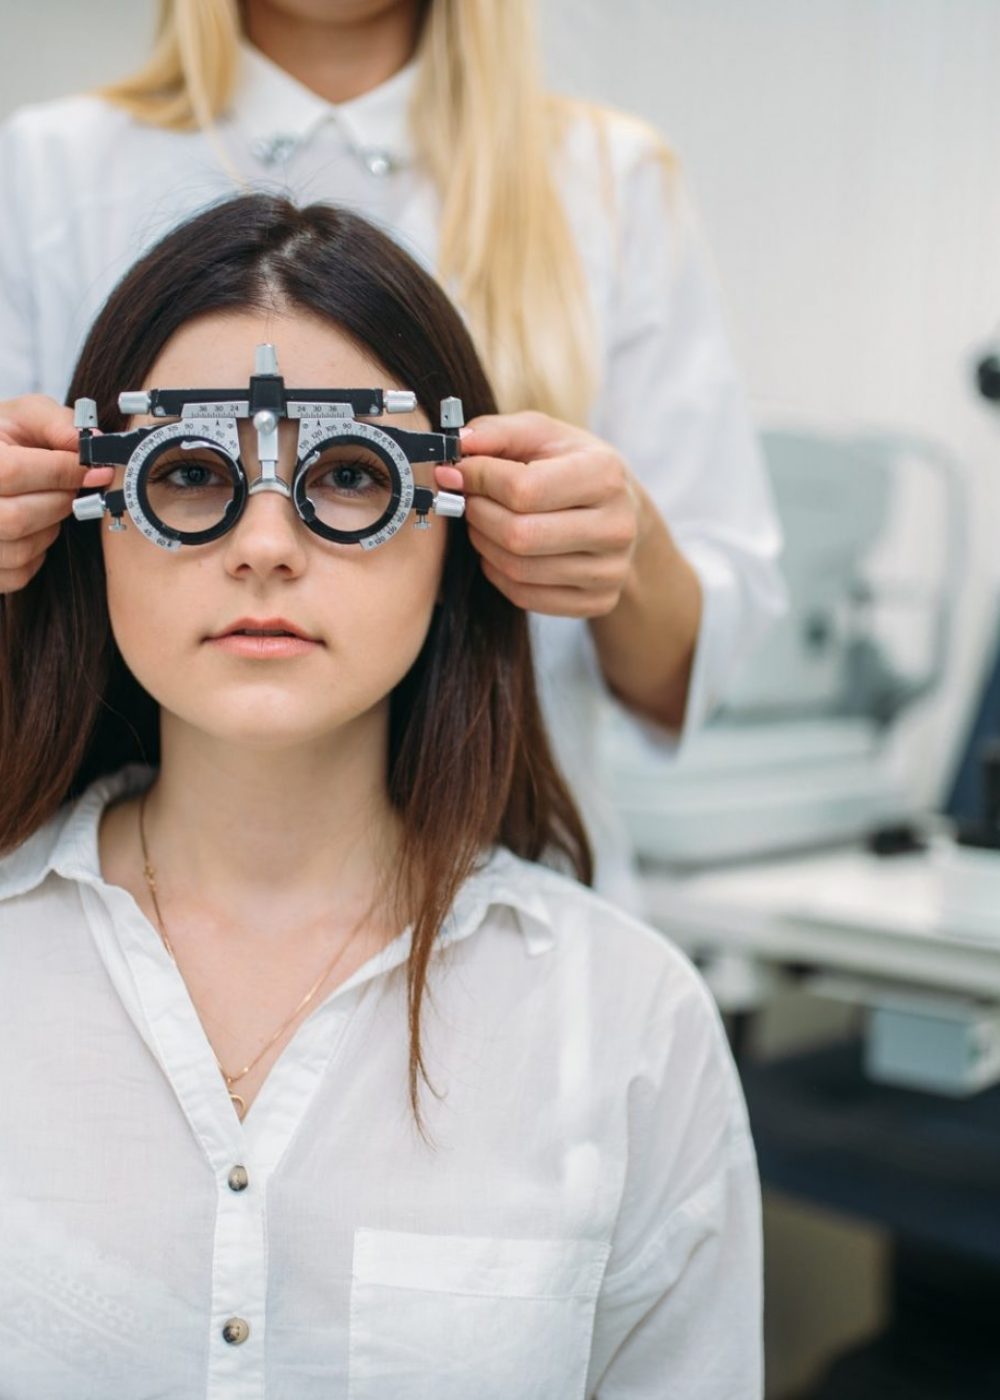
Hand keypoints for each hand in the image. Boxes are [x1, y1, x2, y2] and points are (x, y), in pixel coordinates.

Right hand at [0, 395, 111, 591]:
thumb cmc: (3, 439)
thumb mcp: (24, 417)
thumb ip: (57, 424)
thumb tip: (93, 444)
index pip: (13, 473)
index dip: (61, 473)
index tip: (95, 471)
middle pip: (17, 518)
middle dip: (59, 503)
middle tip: (71, 488)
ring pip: (20, 550)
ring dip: (50, 529)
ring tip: (47, 504)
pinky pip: (18, 574)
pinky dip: (37, 554)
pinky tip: (33, 528)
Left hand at [433, 411, 641, 617]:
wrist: (623, 512)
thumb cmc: (573, 466)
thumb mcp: (543, 434)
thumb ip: (498, 432)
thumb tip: (458, 446)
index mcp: (605, 476)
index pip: (524, 488)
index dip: (479, 480)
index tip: (457, 473)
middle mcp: (616, 527)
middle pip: (520, 535)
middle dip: (479, 515)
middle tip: (468, 500)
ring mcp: (610, 570)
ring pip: (519, 569)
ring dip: (484, 544)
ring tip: (483, 522)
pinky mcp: (598, 601)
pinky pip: (525, 596)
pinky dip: (498, 573)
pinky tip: (499, 550)